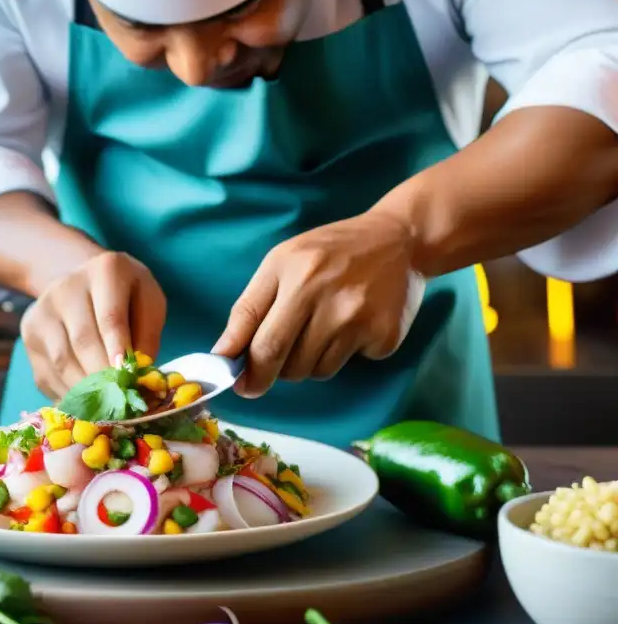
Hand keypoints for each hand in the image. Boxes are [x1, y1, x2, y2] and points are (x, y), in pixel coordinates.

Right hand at [20, 252, 166, 399]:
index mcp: (105, 271)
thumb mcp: (148, 302)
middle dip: (104, 378)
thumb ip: (148, 334)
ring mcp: (42, 311)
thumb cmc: (125, 296)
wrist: (82, 281)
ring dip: (85, 392)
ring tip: (106, 410)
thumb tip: (137, 374)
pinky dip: (67, 395)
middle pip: (83, 341)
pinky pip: (47, 374)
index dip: (118, 350)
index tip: (127, 378)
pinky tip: (85, 405)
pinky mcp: (29, 335)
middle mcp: (65, 287)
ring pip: (62, 361)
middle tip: (122, 404)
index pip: (110, 317)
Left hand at [212, 211, 423, 396]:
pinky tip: (350, 327)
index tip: (235, 383)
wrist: (400, 240)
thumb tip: (223, 353)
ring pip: (314, 371)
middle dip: (267, 377)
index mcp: (297, 276)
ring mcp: (359, 319)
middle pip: (286, 364)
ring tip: (317, 329)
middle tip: (261, 378)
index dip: (245, 370)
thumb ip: (249, 308)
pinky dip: (341, 354)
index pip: (263, 340)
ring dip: (306, 362)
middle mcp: (328, 297)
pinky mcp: (384, 336)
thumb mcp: (281, 263)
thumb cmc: (329, 252)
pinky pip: (346, 364)